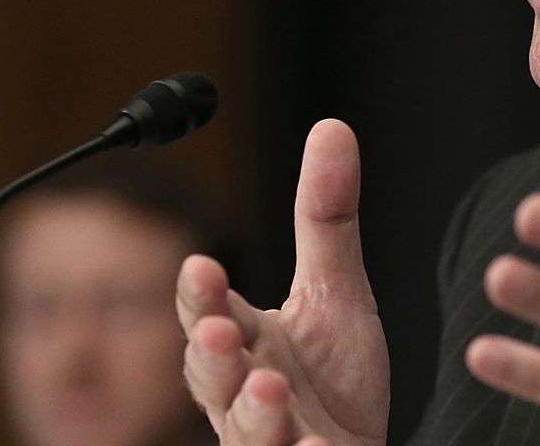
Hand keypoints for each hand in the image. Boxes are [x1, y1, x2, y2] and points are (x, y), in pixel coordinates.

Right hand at [178, 119, 389, 445]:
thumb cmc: (334, 382)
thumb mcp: (338, 294)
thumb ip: (325, 220)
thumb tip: (331, 125)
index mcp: (248, 345)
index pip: (213, 315)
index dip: (204, 296)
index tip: (201, 266)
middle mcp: (244, 398)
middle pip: (212, 378)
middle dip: (212, 354)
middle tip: (223, 331)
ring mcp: (269, 444)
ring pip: (247, 435)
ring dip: (253, 413)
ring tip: (269, 387)